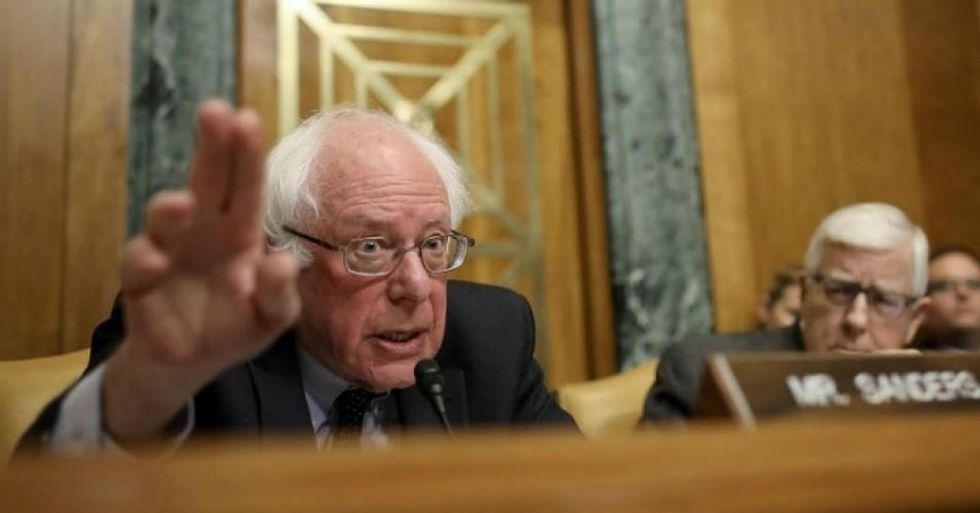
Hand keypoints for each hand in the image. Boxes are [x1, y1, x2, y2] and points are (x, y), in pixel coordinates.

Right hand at [103, 100, 300, 440]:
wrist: (192, 361)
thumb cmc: (237, 323)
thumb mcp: (272, 315)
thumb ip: (281, 294)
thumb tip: (284, 262)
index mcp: (240, 231)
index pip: (245, 185)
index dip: (245, 153)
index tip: (246, 118)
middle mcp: (202, 231)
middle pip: (206, 181)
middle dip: (210, 147)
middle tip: (214, 111)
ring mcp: (168, 252)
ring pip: (164, 218)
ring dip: (169, 209)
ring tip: (182, 206)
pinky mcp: (141, 284)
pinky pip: (139, 268)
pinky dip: (147, 264)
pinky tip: (158, 264)